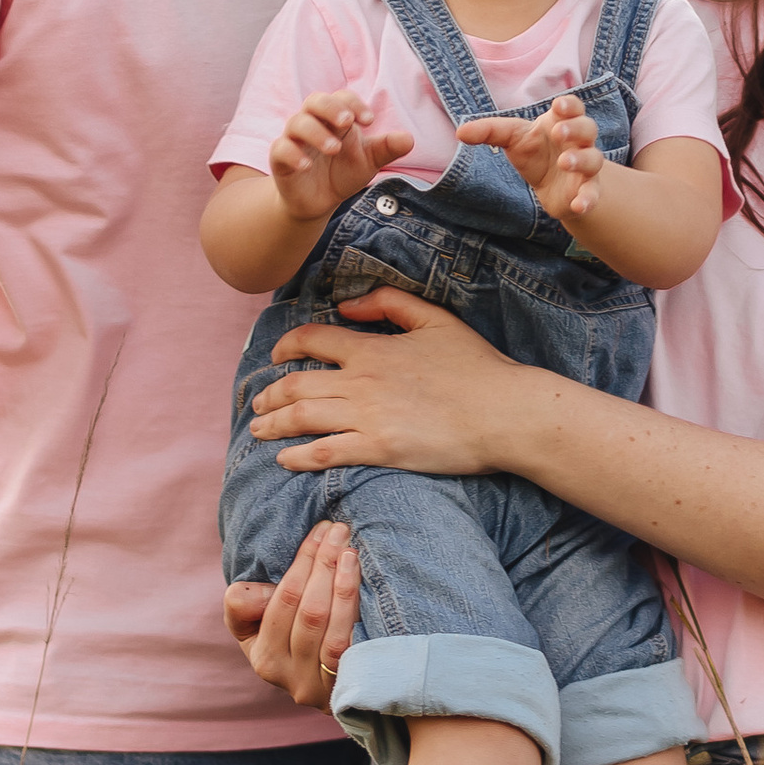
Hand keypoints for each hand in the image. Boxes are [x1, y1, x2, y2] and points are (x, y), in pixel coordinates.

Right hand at [223, 519, 359, 706]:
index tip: (320, 531)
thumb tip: (261, 594)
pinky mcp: (352, 687)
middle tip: (339, 531)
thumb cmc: (288, 639)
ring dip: (345, 586)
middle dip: (325, 565)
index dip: (303, 562)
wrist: (332, 683)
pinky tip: (367, 585)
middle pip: (311, 613)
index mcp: (264, 658)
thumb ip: (242, 604)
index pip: (284, 600)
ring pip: (335, 632)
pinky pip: (357, 649)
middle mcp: (291, 677)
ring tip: (352, 552)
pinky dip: (359, 614)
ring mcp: (324, 687)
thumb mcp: (253, 624)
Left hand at [249, 289, 521, 474]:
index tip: (276, 356)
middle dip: (269, 394)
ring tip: (260, 431)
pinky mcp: (379, 450)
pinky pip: (324, 453)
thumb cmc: (477, 367)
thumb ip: (389, 304)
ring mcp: (367, 417)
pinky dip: (297, 457)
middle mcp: (361, 382)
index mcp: (373, 348)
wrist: (505, 412)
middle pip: (296, 385)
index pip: (312, 341)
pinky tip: (285, 460)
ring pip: (301, 418)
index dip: (286, 346)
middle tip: (258, 403)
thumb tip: (348, 306)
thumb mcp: (436, 319)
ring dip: (272, 425)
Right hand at [269, 89, 416, 227]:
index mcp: (335, 119)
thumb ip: (386, 148)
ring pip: (297, 122)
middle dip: (331, 107)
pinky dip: (293, 154)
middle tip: (347, 121)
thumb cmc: (342, 172)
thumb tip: (410, 139)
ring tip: (334, 149)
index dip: (354, 104)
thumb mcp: (368, 161)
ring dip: (316, 133)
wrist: (318, 202)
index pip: (342, 98)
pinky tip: (306, 165)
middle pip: (315, 101)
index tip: (369, 120)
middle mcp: (313, 123)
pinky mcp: (280, 159)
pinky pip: (280, 149)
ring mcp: (294, 140)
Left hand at [457, 95, 603, 223]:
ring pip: (593, 159)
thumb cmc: (532, 151)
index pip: (573, 107)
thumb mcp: (510, 139)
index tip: (558, 106)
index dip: (569, 105)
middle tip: (558, 133)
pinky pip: (593, 193)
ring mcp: (585, 166)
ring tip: (564, 163)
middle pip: (587, 128)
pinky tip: (579, 206)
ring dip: (581, 160)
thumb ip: (488, 132)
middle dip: (575, 129)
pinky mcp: (586, 190)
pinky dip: (589, 200)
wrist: (550, 185)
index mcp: (561, 122)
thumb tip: (460, 133)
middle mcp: (578, 141)